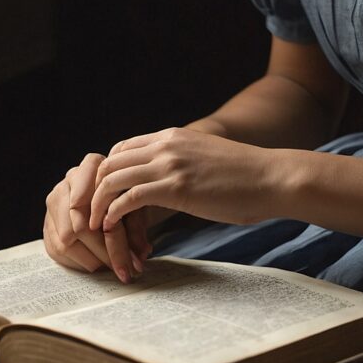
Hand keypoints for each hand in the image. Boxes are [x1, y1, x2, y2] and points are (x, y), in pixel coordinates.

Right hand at [43, 152, 150, 281]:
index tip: (126, 246)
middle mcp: (68, 180)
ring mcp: (54, 201)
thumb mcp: (136, 206)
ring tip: (115, 268)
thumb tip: (142, 254)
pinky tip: (98, 265)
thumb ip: (137, 226)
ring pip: (66, 240)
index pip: (94, 198)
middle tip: (126, 269)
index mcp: (91, 166)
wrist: (107, 195)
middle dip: (105, 251)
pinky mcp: (47, 223)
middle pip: (80, 224)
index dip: (107, 225)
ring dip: (93, 260)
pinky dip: (80, 262)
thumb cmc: (126, 199)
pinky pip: (57, 249)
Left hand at [90, 127, 278, 233]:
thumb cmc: (247, 177)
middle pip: (110, 161)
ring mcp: (170, 163)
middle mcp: (167, 144)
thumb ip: (184, 164)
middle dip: (94, 188)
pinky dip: (113, 213)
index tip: (105, 198)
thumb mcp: (207, 159)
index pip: (123, 148)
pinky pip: (129, 197)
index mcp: (173, 135)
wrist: (273, 178)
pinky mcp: (176, 186)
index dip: (108, 173)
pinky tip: (111, 227)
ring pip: (113, 178)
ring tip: (95, 225)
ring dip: (98, 203)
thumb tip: (173, 185)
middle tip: (90, 214)